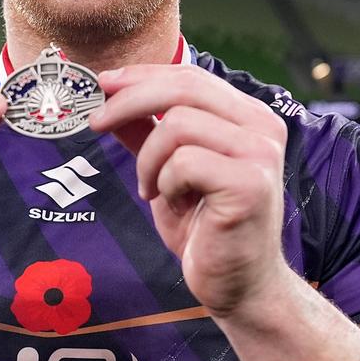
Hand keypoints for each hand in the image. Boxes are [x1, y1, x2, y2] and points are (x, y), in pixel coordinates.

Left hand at [88, 64, 290, 316]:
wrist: (239, 285)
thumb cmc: (206, 228)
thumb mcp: (167, 170)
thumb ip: (146, 131)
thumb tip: (109, 95)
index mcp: (249, 116)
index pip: (191, 76)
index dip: (143, 75)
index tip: (103, 84)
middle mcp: (263, 127)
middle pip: (184, 88)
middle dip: (129, 100)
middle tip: (96, 122)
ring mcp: (260, 154)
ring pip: (178, 124)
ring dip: (148, 159)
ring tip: (151, 188)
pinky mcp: (249, 184)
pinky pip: (184, 162)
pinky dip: (164, 182)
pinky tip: (172, 203)